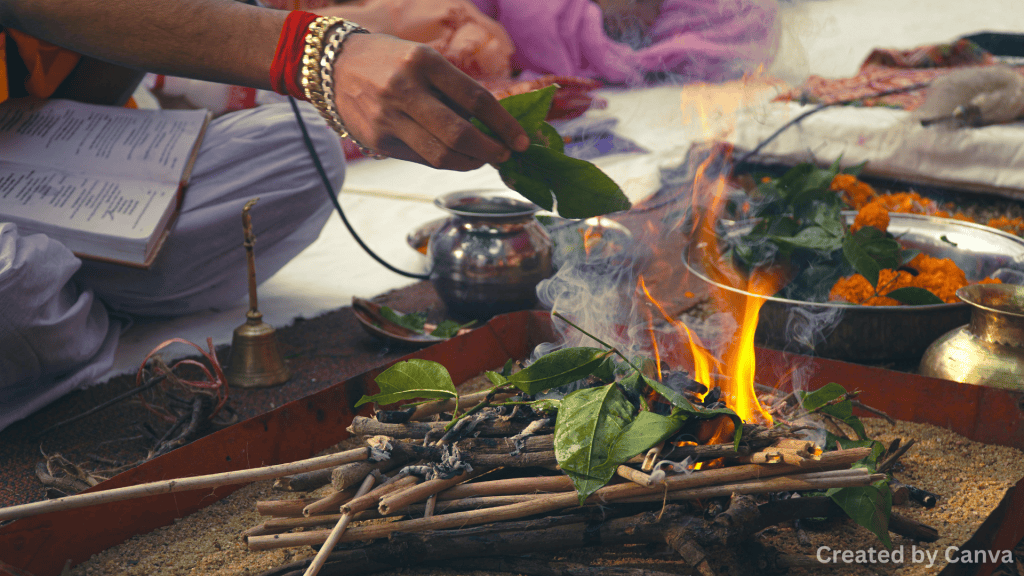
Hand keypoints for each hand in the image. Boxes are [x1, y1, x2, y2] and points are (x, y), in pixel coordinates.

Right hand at [330, 33, 529, 169]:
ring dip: (470, 162)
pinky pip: (421, 159)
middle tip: (504, 154)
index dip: (504, 125)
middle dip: (491, 151)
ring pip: (441, 155)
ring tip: (482, 158)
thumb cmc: (391, 61)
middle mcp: (405, 89)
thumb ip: (454, 90)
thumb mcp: (424, 59)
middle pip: (460, 134)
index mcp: (424, 62)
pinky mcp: (377, 140)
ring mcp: (388, 118)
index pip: (476, 99)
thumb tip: (494, 125)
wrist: (333, 66)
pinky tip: (455, 156)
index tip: (521, 140)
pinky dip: (445, 161)